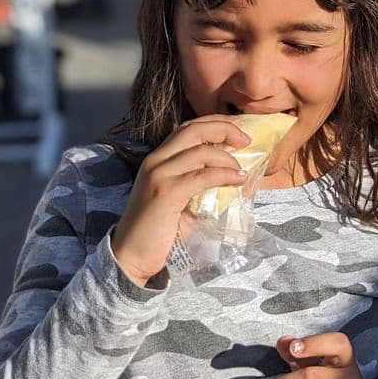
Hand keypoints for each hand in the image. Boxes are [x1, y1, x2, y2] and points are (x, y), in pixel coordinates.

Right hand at [110, 115, 250, 286]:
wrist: (131, 256)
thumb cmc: (158, 230)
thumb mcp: (181, 198)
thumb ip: (199, 182)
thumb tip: (235, 174)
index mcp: (158, 158)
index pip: (187, 127)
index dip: (214, 122)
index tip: (237, 126)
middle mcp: (156, 160)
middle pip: (193, 130)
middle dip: (224, 128)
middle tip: (246, 140)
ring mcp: (158, 175)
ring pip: (200, 152)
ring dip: (227, 158)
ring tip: (242, 170)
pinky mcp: (165, 193)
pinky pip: (202, 176)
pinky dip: (224, 175)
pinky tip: (237, 180)